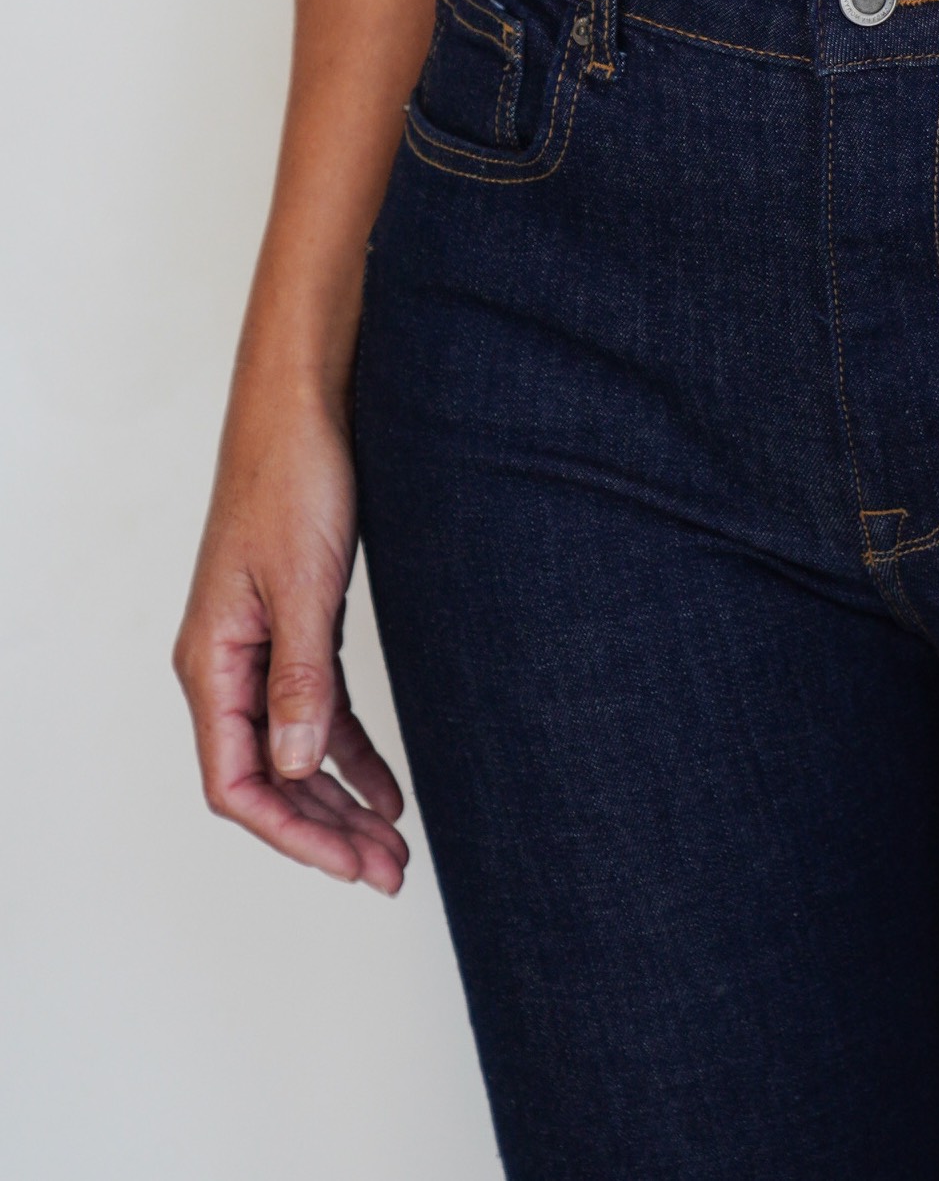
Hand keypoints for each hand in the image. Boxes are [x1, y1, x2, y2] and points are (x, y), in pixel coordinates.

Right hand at [173, 373, 407, 890]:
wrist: (304, 400)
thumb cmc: (294, 476)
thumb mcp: (305, 584)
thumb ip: (301, 679)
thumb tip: (294, 768)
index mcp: (211, 663)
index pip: (237, 784)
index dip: (294, 833)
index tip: (352, 863)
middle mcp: (228, 664)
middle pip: (267, 779)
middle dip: (324, 831)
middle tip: (388, 871)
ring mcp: (261, 646)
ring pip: (294, 750)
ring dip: (340, 799)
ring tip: (392, 845)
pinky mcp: (297, 622)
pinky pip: (317, 709)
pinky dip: (349, 750)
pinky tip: (386, 783)